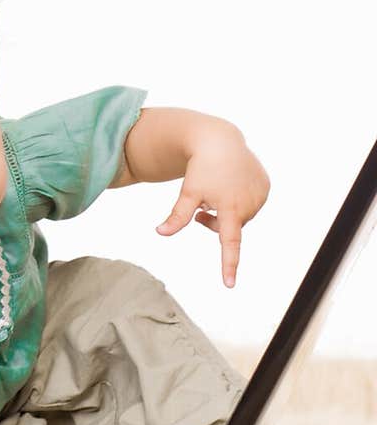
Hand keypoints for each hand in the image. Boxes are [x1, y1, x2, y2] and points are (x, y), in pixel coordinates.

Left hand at [156, 129, 269, 286]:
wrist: (220, 140)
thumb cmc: (201, 168)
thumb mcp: (188, 192)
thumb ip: (177, 216)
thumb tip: (160, 233)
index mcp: (230, 210)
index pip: (229, 245)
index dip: (229, 265)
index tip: (229, 284)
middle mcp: (250, 205)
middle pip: (230, 228)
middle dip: (216, 223)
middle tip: (202, 210)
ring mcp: (260, 195)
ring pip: (241, 216)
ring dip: (228, 211)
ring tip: (218, 191)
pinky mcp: (266, 185)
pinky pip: (251, 202)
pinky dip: (240, 199)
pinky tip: (232, 182)